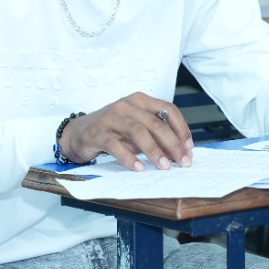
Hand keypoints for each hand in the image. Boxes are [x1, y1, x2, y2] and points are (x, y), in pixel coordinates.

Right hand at [61, 93, 193, 170]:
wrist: (79, 132)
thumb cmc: (113, 130)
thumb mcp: (137, 127)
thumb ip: (155, 135)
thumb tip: (179, 152)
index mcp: (140, 100)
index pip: (168, 110)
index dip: (182, 129)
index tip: (189, 147)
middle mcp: (127, 105)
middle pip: (156, 123)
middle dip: (172, 144)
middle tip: (182, 162)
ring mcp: (111, 118)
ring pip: (138, 132)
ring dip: (154, 151)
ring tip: (163, 166)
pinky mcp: (97, 133)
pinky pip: (115, 145)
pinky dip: (129, 157)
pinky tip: (138, 168)